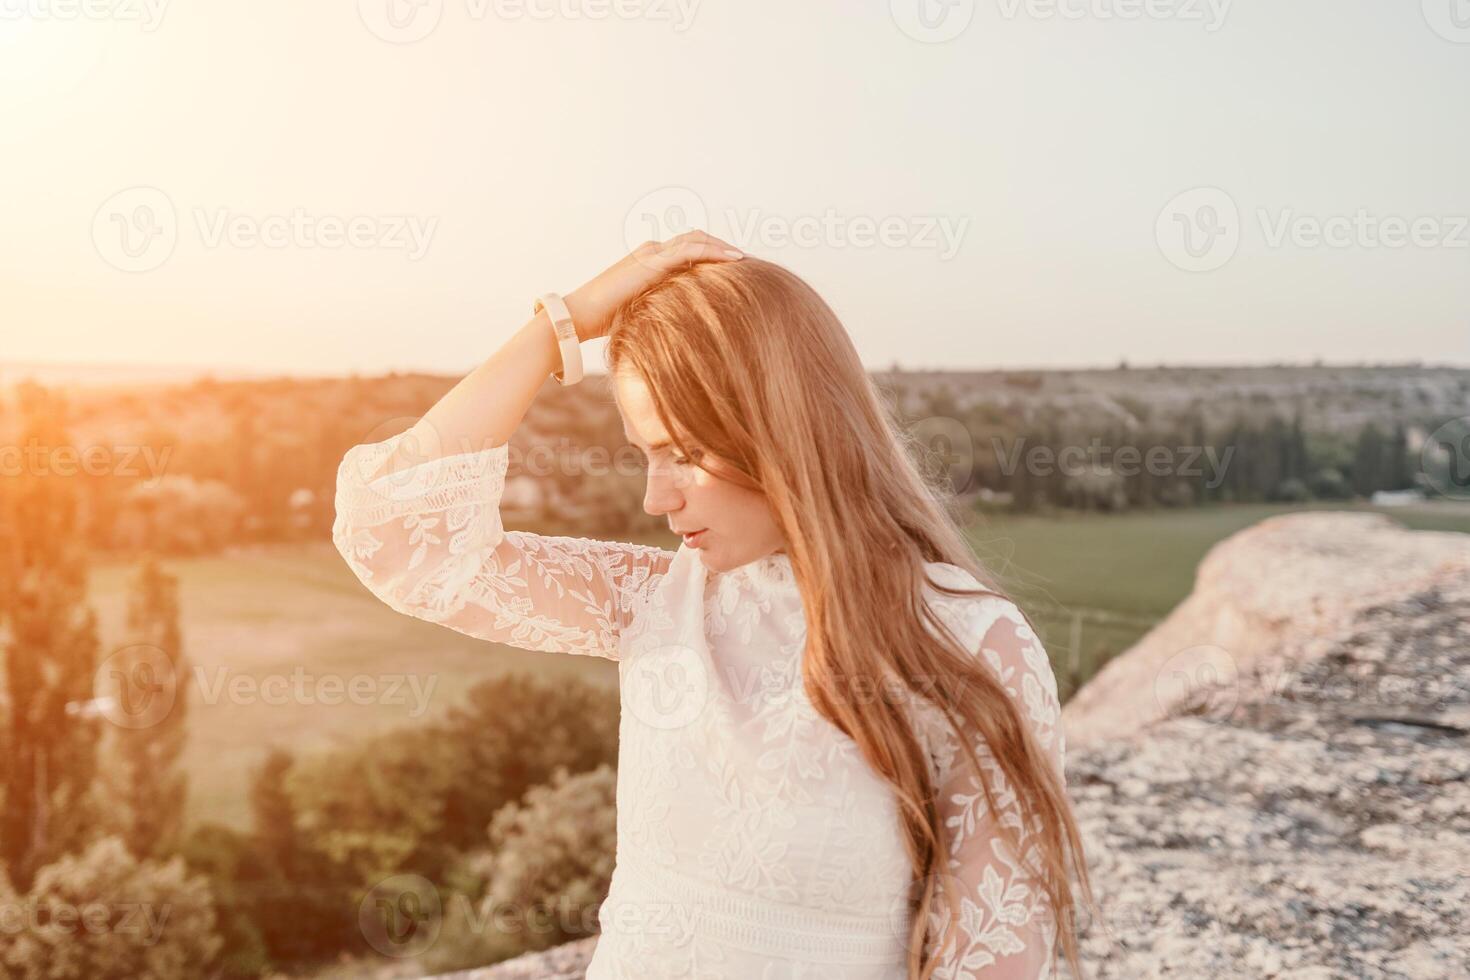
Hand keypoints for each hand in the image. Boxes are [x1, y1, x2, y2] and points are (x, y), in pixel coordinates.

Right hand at [563, 230, 744, 341]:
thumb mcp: (640, 312)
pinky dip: (714, 252)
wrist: (580, 317)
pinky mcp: (652, 262)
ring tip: (742, 257)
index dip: (709, 254)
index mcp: (647, 261)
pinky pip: (691, 250)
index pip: (686, 249)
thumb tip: (679, 326)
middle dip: (719, 246)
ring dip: (721, 246)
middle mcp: (651, 251)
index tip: (731, 267)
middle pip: (694, 238)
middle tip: (742, 259)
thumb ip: (659, 309)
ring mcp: (651, 254)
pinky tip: (734, 260)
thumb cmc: (605, 323)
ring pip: (696, 239)